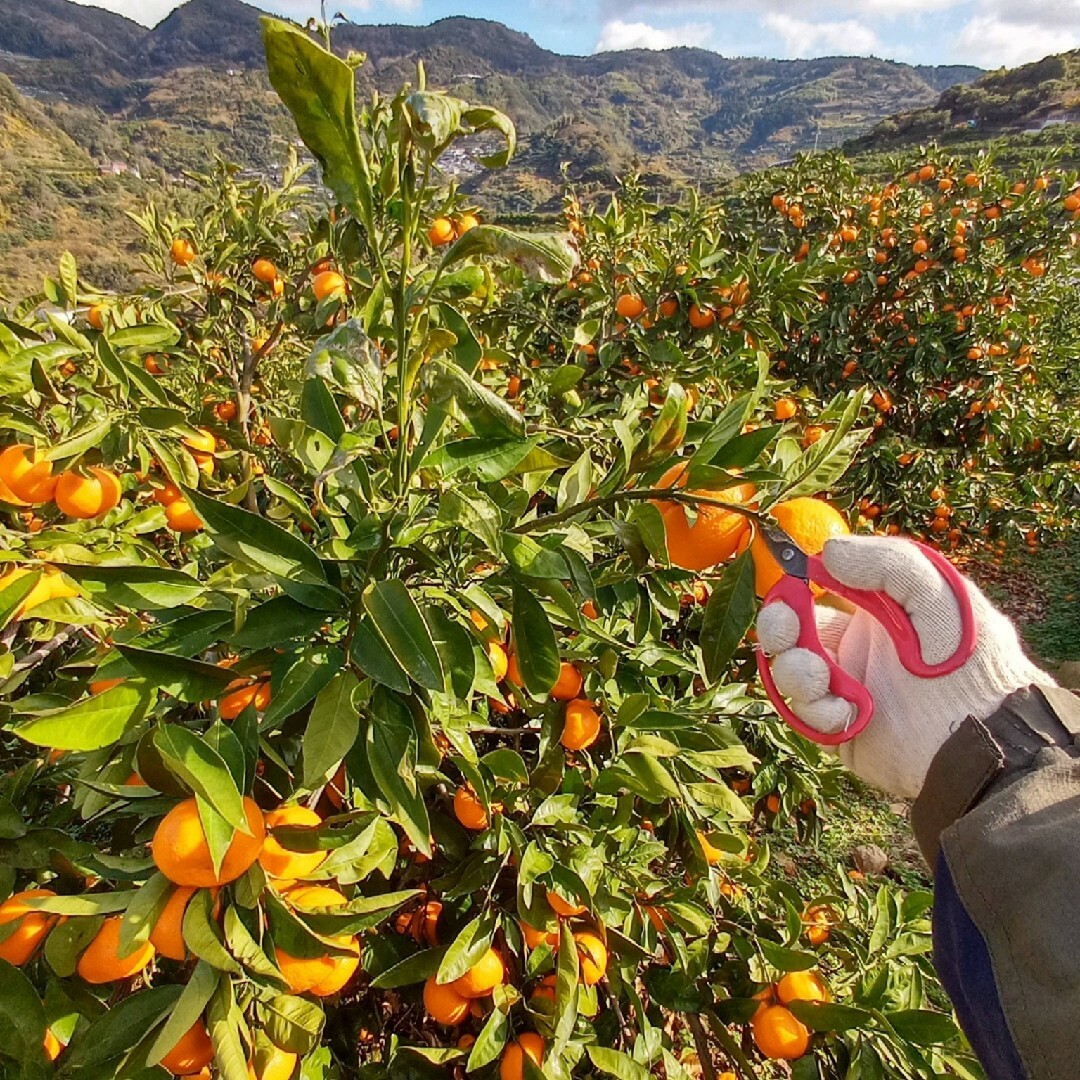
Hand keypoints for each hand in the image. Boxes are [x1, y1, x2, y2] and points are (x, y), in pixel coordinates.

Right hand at [756, 535, 1051, 796]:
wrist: (982, 738)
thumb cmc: (971, 660)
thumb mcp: (941, 592)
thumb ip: (887, 562)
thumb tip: (825, 553)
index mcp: (875, 614)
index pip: (818, 593)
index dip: (794, 590)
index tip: (789, 587)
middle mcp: (857, 649)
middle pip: (792, 633)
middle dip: (778, 629)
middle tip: (783, 632)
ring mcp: (848, 690)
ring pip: (792, 674)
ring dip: (796, 672)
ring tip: (822, 680)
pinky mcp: (843, 730)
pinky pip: (808, 716)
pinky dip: (819, 711)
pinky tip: (848, 713)